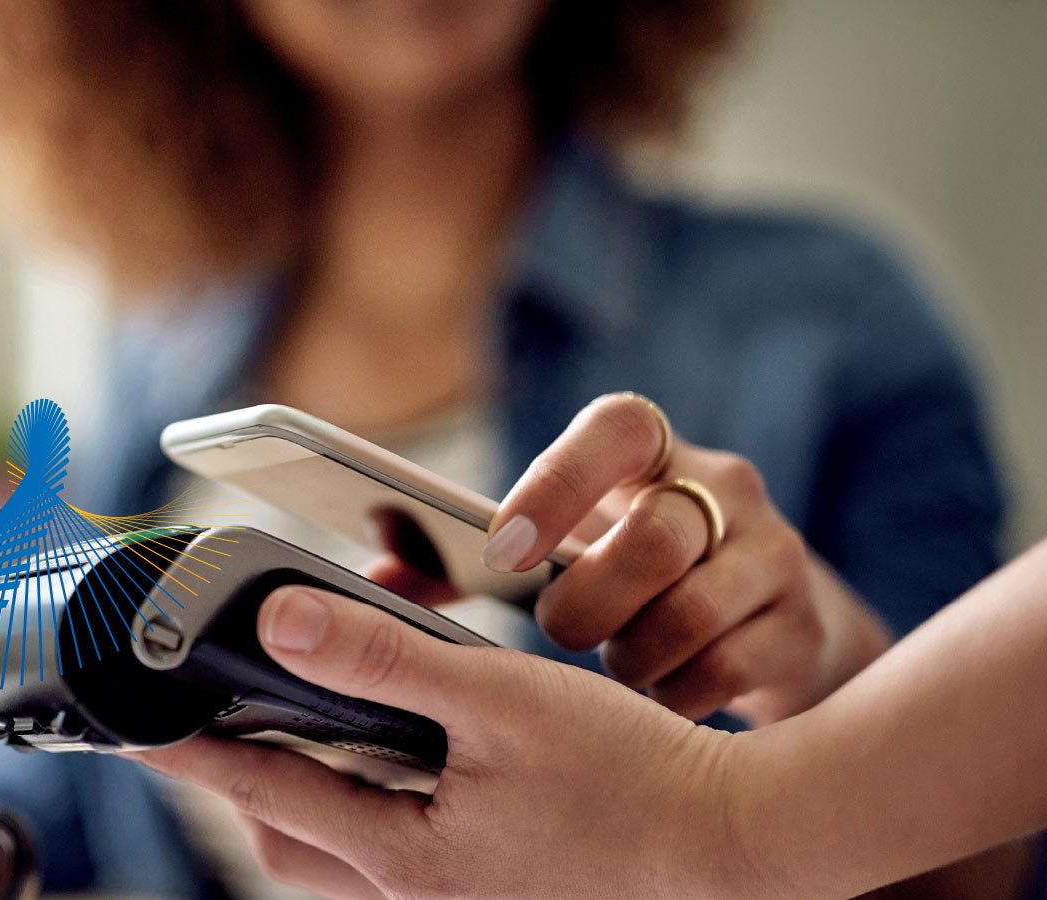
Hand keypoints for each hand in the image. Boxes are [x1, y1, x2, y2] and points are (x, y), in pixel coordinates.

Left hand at [137, 585, 777, 899]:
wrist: (739, 853)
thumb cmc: (636, 781)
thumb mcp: (503, 704)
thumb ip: (386, 663)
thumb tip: (280, 625)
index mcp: (405, 853)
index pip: (260, 791)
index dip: (188, 755)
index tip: (131, 729)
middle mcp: (416, 896)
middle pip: (288, 842)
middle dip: (243, 786)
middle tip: (221, 722)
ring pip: (338, 863)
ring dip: (307, 802)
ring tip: (305, 736)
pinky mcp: (490, 899)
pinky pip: (392, 866)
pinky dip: (367, 817)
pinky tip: (400, 772)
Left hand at [380, 392, 891, 723]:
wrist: (760, 630)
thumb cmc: (622, 583)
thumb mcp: (552, 553)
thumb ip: (453, 563)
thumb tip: (356, 586)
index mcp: (646, 454)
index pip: (620, 426)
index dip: (561, 482)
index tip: (505, 547)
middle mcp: (719, 490)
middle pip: (661, 532)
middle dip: (593, 597)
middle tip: (558, 632)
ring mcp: (772, 554)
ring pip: (698, 606)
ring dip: (636, 654)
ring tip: (611, 672)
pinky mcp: (800, 625)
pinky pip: (735, 667)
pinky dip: (682, 694)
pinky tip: (660, 705)